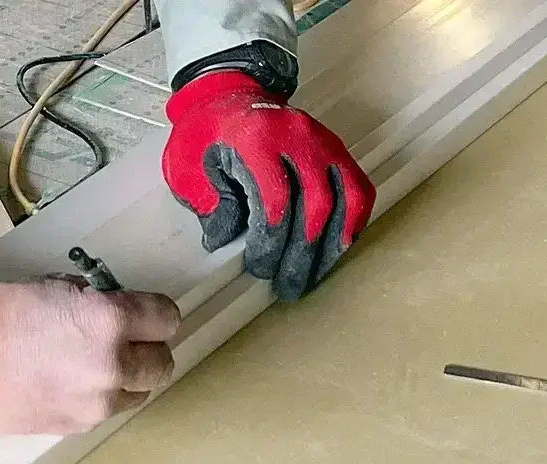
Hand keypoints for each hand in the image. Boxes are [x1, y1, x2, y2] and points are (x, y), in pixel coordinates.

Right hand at [0, 278, 179, 434]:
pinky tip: (73, 385)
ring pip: (139, 393)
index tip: (146, 314)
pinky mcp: (77, 426)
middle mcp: (112, 366)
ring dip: (129, 378)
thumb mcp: (55, 286)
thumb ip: (96, 301)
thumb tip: (114, 310)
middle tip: (129, 341)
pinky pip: (107, 411)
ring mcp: (96, 403)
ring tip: (99, 366)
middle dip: (150, 348)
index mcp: (109, 322)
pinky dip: (101, 398)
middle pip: (163, 363)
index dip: (157, 314)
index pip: (167, 319)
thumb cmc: (0, 312)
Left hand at [161, 71, 376, 300]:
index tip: (261, 268)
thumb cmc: (205, 133)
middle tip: (289, 286)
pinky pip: (358, 188)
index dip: (271, 242)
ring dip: (333, 244)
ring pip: (345, 198)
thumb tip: (228, 241)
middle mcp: (297, 137)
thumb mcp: (188, 166)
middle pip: (315, 204)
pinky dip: (353, 221)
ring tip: (316, 275)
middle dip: (303, 254)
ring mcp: (322, 142)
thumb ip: (209, 203)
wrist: (227, 93)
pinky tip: (338, 248)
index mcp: (255, 139)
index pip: (275, 200)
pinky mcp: (335, 149)